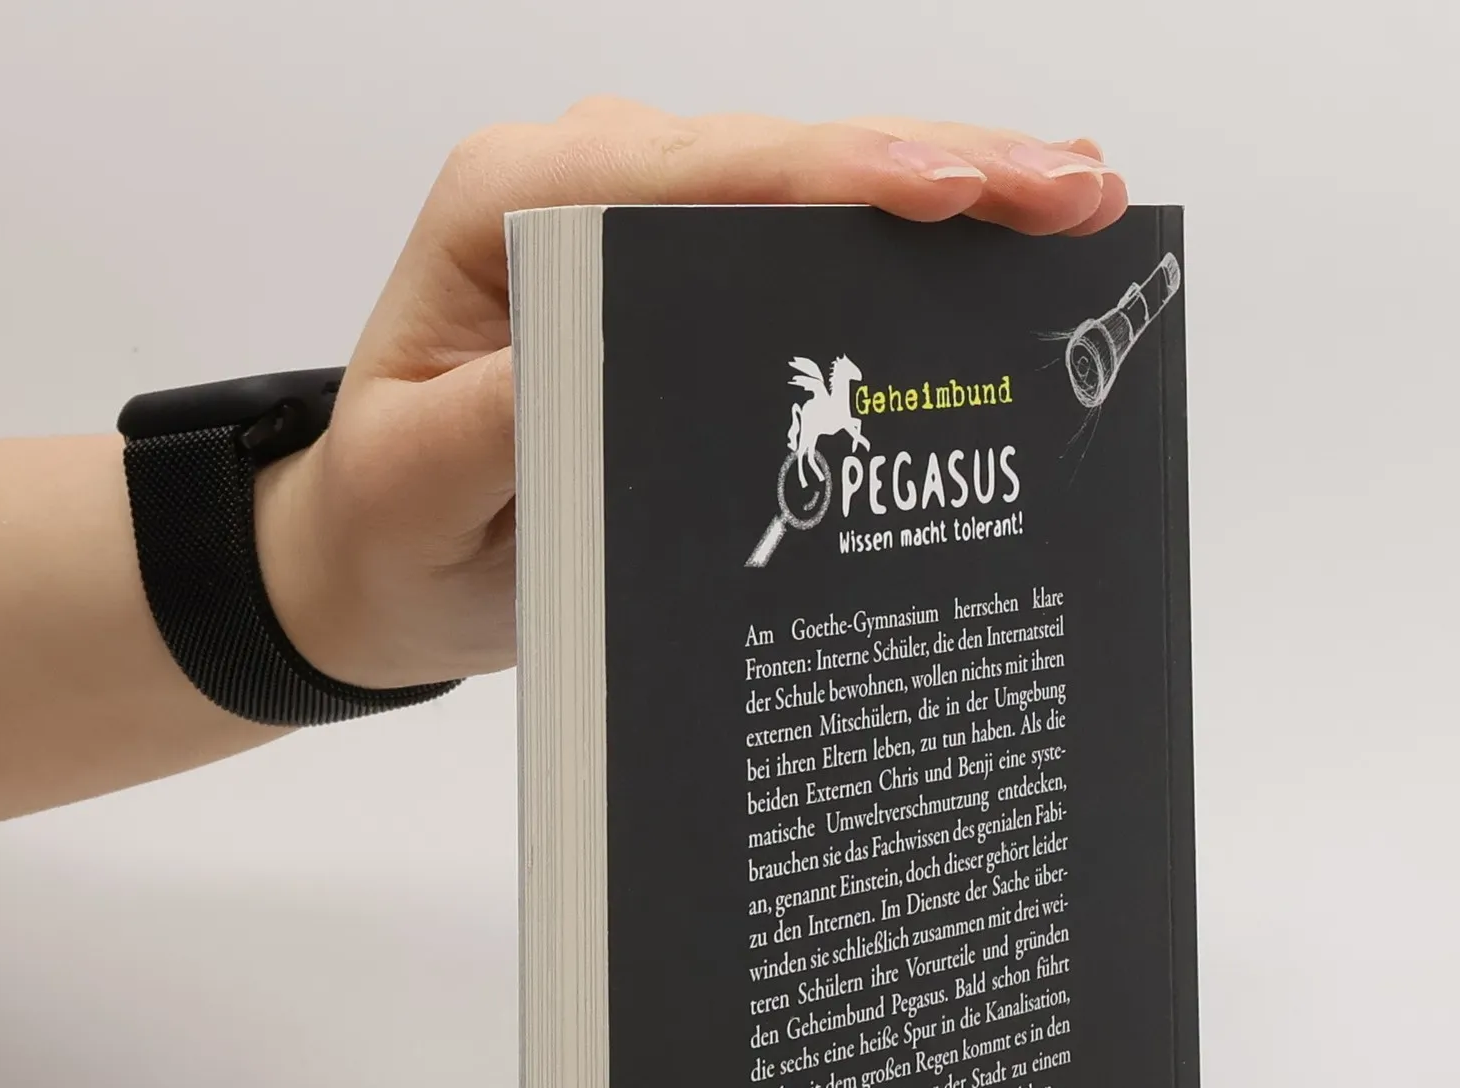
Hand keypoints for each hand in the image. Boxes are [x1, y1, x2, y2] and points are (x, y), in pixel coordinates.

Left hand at [255, 98, 1127, 689]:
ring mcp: (648, 230)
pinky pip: (809, 247)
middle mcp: (590, 189)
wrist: (383, 554)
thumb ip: (497, 419)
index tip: (954, 194)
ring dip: (952, 194)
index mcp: (516, 206)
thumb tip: (599, 360)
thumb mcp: (419, 482)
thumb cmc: (392, 516)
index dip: (839, 177)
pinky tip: (1002, 244)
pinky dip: (911, 248)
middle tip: (1076, 193)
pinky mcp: (686, 282)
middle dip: (941, 170)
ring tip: (1077, 203)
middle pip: (787, 161)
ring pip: (818, 192)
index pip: (700, 170)